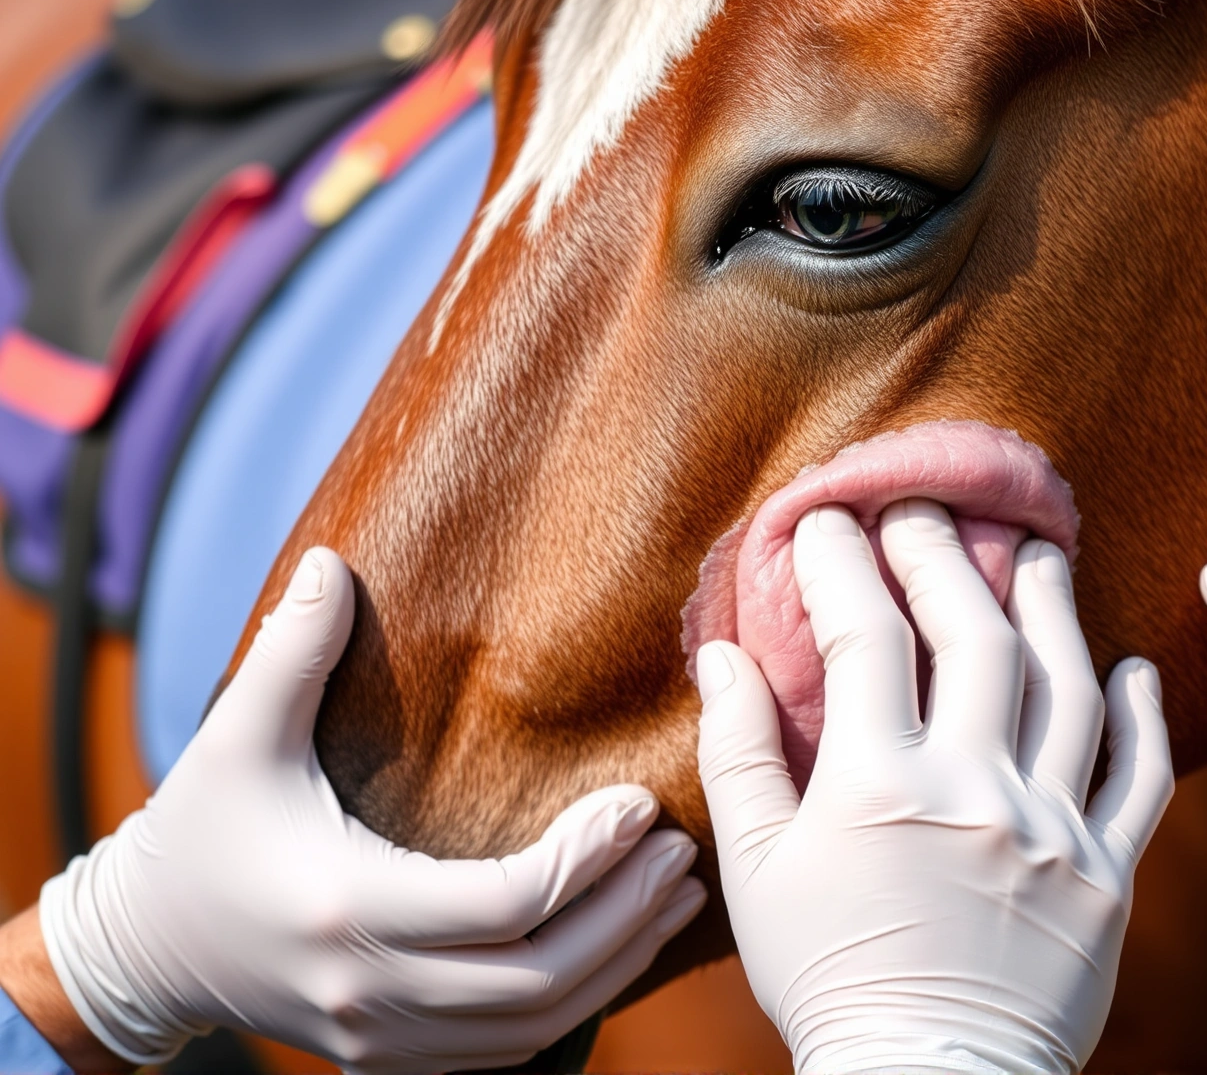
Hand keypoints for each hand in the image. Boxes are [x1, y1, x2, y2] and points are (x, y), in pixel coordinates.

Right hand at [35, 548, 706, 1072]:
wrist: (142, 948)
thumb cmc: (197, 832)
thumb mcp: (236, 738)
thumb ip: (290, 651)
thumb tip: (330, 561)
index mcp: (349, 906)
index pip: (504, 902)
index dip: (585, 858)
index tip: (639, 804)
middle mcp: (369, 988)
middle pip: (537, 978)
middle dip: (625, 917)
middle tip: (682, 854)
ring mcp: (378, 1036)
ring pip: (530, 1026)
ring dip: (615, 967)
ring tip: (673, 898)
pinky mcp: (383, 1057)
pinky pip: (500, 1053)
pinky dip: (568, 1010)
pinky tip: (615, 956)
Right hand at [698, 500, 1173, 1073]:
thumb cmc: (828, 979)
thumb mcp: (757, 873)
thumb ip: (740, 756)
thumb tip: (724, 657)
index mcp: (881, 787)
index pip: (864, 638)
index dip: (841, 565)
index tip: (826, 520)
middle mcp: (977, 790)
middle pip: (973, 636)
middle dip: (943, 556)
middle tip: (926, 509)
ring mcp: (1054, 830)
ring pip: (1068, 686)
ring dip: (1054, 608)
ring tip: (1038, 556)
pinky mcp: (1109, 875)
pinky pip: (1143, 778)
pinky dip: (1144, 716)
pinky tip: (1134, 668)